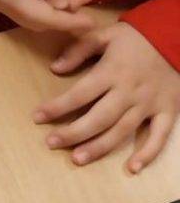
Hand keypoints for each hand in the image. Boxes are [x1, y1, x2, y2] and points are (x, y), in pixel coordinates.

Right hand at [0, 0, 93, 33]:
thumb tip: (63, 5)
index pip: (44, 19)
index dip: (69, 22)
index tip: (92, 22)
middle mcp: (2, 4)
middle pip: (37, 22)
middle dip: (64, 16)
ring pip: (31, 15)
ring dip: (54, 9)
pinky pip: (25, 5)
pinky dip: (43, 2)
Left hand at [34, 22, 179, 171]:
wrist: (175, 36)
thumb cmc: (135, 38)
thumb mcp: (104, 34)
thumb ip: (78, 50)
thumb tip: (54, 68)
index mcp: (112, 71)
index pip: (80, 94)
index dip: (57, 107)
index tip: (37, 117)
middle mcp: (130, 91)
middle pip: (98, 118)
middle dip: (73, 133)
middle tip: (51, 143)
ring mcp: (149, 103)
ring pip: (122, 131)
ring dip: (99, 147)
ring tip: (77, 159)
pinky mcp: (168, 111)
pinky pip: (159, 136)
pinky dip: (148, 154)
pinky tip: (133, 168)